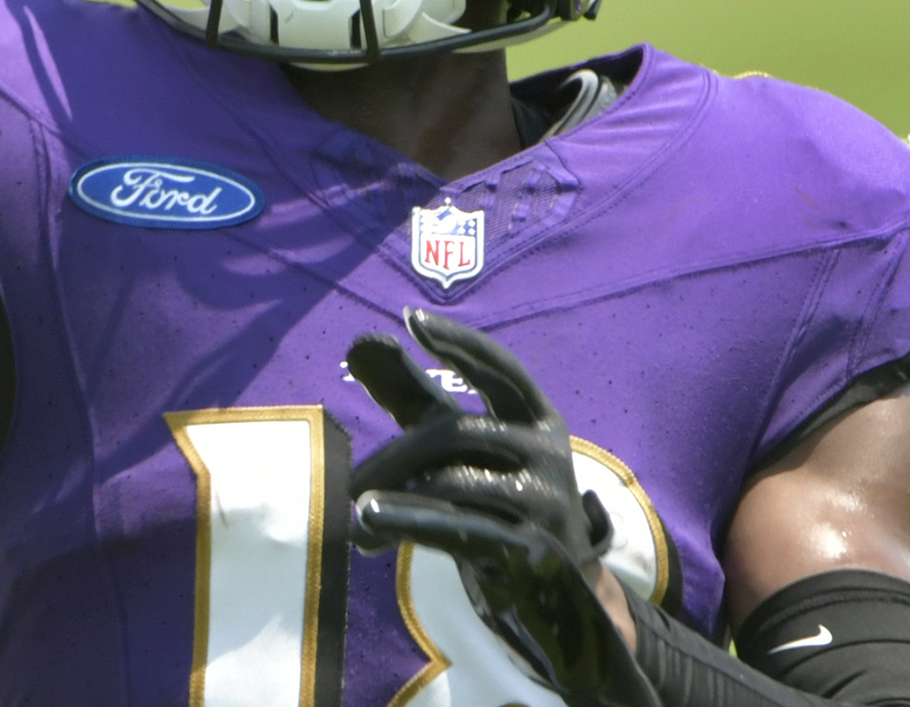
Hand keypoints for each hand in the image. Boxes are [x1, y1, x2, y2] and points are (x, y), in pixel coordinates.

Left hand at [347, 312, 656, 706]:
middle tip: (351, 487)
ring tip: (358, 516)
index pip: (500, 369)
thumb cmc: (498, 499)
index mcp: (538, 418)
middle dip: (394, 456)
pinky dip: (410, 524)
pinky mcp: (534, 550)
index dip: (458, 344)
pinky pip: (460, 530)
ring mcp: (547, 502)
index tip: (411, 319)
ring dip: (393, 500)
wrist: (559, 591)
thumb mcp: (465, 449)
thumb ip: (417, 399)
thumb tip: (363, 345)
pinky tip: (373, 528)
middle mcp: (551, 452)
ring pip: (452, 483)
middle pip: (454, 432)